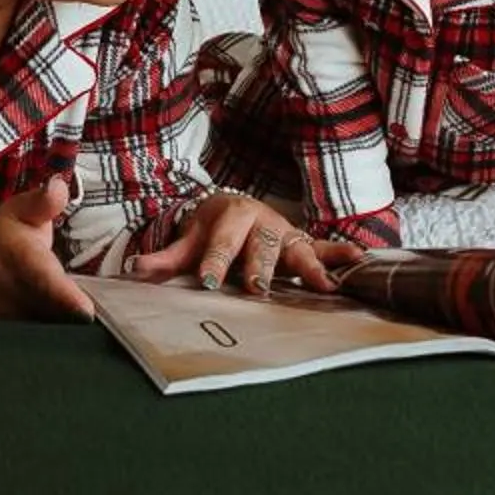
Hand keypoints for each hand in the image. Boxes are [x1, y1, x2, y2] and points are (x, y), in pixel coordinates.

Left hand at [126, 192, 342, 295]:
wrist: (235, 207)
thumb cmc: (211, 228)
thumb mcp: (189, 238)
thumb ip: (167, 256)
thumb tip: (136, 267)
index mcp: (230, 216)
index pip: (222, 242)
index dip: (216, 261)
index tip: (211, 281)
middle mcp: (262, 221)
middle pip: (262, 245)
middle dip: (261, 266)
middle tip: (259, 287)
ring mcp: (285, 232)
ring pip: (297, 249)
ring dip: (310, 267)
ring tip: (323, 284)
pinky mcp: (302, 243)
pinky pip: (323, 248)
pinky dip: (340, 255)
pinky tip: (359, 260)